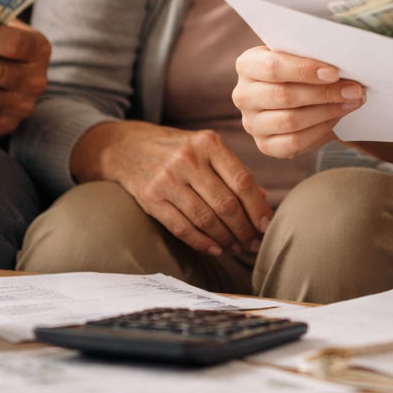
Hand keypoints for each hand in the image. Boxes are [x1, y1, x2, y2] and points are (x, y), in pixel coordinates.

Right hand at [70, 120, 273, 255]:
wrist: (125, 145)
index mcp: (209, 143)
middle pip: (226, 203)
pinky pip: (181, 226)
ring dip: (226, 238)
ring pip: (206, 218)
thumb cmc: (176, 149)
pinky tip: (215, 249)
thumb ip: (232, 170)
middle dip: (244, 229)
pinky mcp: (150, 197)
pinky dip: (202, 242)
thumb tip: (262, 198)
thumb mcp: (205, 147)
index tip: (267, 227)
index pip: (242, 181)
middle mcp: (189, 159)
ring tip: (237, 248)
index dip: (258, 208)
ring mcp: (167, 178)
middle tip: (254, 243)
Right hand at [232, 46, 364, 158]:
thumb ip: (311, 57)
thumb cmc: (299, 71)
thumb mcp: (299, 57)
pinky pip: (293, 142)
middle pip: (284, 96)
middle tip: (354, 90)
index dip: (305, 70)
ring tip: (351, 102)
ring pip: (291, 121)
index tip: (334, 73)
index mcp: (248, 65)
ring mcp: (252, 123)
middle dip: (324, 93)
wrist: (298, 97)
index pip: (274, 67)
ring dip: (327, 112)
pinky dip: (319, 131)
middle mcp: (244, 95)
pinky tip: (336, 118)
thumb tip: (342, 64)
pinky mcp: (264, 145)